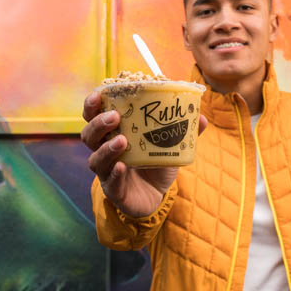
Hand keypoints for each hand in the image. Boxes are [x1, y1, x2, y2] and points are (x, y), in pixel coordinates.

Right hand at [80, 90, 206, 217]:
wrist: (157, 195)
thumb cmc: (156, 163)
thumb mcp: (170, 144)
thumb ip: (183, 131)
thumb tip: (201, 117)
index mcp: (113, 134)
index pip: (93, 116)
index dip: (92, 105)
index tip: (99, 94)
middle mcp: (104, 152)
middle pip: (89, 136)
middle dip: (99, 124)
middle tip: (115, 117)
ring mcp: (107, 172)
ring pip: (96, 160)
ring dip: (107, 148)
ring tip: (123, 141)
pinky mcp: (115, 191)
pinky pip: (110, 182)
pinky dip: (115, 174)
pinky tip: (122, 167)